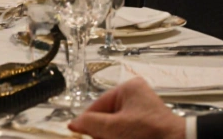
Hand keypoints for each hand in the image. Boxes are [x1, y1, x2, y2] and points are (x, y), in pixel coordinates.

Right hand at [67, 77, 185, 138]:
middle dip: (102, 131)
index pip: (98, 105)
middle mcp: (135, 96)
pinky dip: (120, 136)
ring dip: (110, 136)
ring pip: (115, 126)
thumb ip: (90, 123)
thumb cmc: (148, 133)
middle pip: (106, 116)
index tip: (80, 134)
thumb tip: (73, 124)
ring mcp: (142, 111)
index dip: (88, 121)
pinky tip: (120, 138)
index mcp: (128, 88)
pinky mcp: (147, 125)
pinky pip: (125, 130)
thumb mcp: (114, 128)